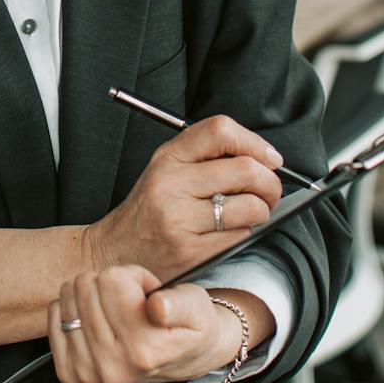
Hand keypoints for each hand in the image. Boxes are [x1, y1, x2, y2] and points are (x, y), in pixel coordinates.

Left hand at [46, 266, 235, 382]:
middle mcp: (113, 366)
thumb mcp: (196, 308)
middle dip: (112, 283)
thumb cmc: (190, 326)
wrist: (186, 357)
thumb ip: (178, 305)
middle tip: (133, 301)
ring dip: (93, 295)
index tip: (147, 292)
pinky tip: (97, 319)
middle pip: (86, 286)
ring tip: (118, 311)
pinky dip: (73, 308)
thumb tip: (157, 307)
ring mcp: (89, 372)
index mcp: (144, 350)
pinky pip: (54, 315)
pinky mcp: (71, 372)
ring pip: (68, 295)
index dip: (133, 276)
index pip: (112, 280)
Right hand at [81, 117, 285, 281]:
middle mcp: (171, 183)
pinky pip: (240, 236)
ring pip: (250, 206)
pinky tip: (230, 234)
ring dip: (262, 212)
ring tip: (250, 215)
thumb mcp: (165, 171)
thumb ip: (205, 158)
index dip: (255, 142)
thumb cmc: (149, 211)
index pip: (220, 131)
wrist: (113, 252)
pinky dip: (245, 234)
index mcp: (168, 157)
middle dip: (270, 183)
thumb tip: (264, 159)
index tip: (270, 159)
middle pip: (245, 169)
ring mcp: (179, 219)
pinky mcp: (190, 251)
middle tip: (270, 192)